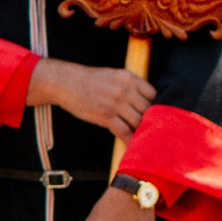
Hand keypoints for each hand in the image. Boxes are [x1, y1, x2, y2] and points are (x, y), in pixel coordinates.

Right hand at [28, 58, 153, 137]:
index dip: (154, 105)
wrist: (67, 83)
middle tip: (152, 129)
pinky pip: (124, 131)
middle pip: (148, 109)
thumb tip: (143, 100)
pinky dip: (129, 140)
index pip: (152, 94)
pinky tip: (131, 144)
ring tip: (143, 139)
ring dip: (141, 131)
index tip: (153, 113)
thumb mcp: (114, 75)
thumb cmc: (90, 81)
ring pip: (138, 121)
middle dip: (150, 120)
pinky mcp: (106, 116)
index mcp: (129, 78)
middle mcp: (125, 90)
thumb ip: (130, 85)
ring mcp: (116, 103)